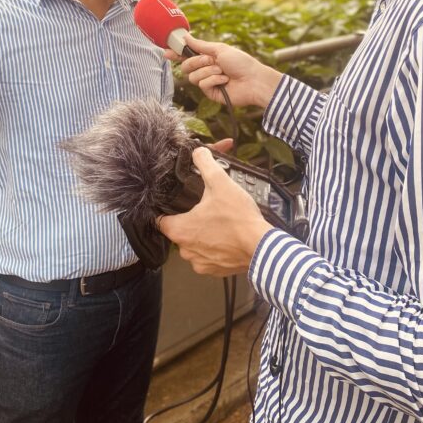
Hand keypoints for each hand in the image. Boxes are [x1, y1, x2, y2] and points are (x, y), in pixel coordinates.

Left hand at [157, 147, 272, 275]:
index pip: (160, 220)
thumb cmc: (238, 217)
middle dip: (190, 221)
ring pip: (193, 245)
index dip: (167, 210)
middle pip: (179, 232)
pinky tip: (227, 238)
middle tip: (205, 210)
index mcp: (179, 230)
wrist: (261, 246)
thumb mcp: (220, 183)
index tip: (177, 204)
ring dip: (202, 235)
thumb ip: (205, 163)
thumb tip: (197, 151)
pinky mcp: (213, 271)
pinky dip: (215, 249)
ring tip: (218, 223)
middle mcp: (185, 250)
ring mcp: (199, 263)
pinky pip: (207, 257)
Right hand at [168, 34, 282, 109]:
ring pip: (193, 77)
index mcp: (208, 57)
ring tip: (222, 71)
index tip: (166, 52)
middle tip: (211, 60)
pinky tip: (225, 81)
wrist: (253, 80)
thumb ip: (200, 45)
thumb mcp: (219, 49)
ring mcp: (208, 82)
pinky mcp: (211, 93)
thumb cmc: (241, 62)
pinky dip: (214, 80)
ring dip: (208, 71)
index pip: (187, 55)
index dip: (176, 54)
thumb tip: (185, 37)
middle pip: (186, 66)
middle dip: (196, 62)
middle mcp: (206, 69)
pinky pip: (202, 85)